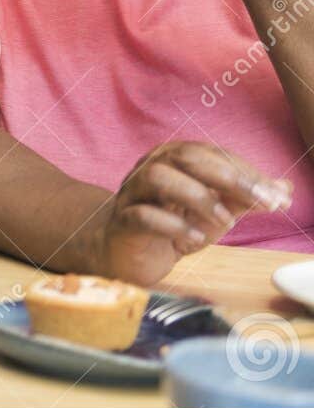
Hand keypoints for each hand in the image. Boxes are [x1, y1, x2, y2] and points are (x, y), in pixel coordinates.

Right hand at [84, 140, 290, 284]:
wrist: (128, 253)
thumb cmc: (173, 226)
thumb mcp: (214, 213)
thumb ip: (244, 199)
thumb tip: (285, 189)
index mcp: (175, 159)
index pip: (213, 154)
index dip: (247, 172)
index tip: (277, 197)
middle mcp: (151, 168)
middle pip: (186, 156)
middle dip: (229, 178)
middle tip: (261, 203)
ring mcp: (133, 193)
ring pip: (158, 177)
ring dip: (198, 197)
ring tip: (225, 222)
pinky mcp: (122, 221)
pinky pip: (143, 215)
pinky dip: (173, 226)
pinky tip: (196, 240)